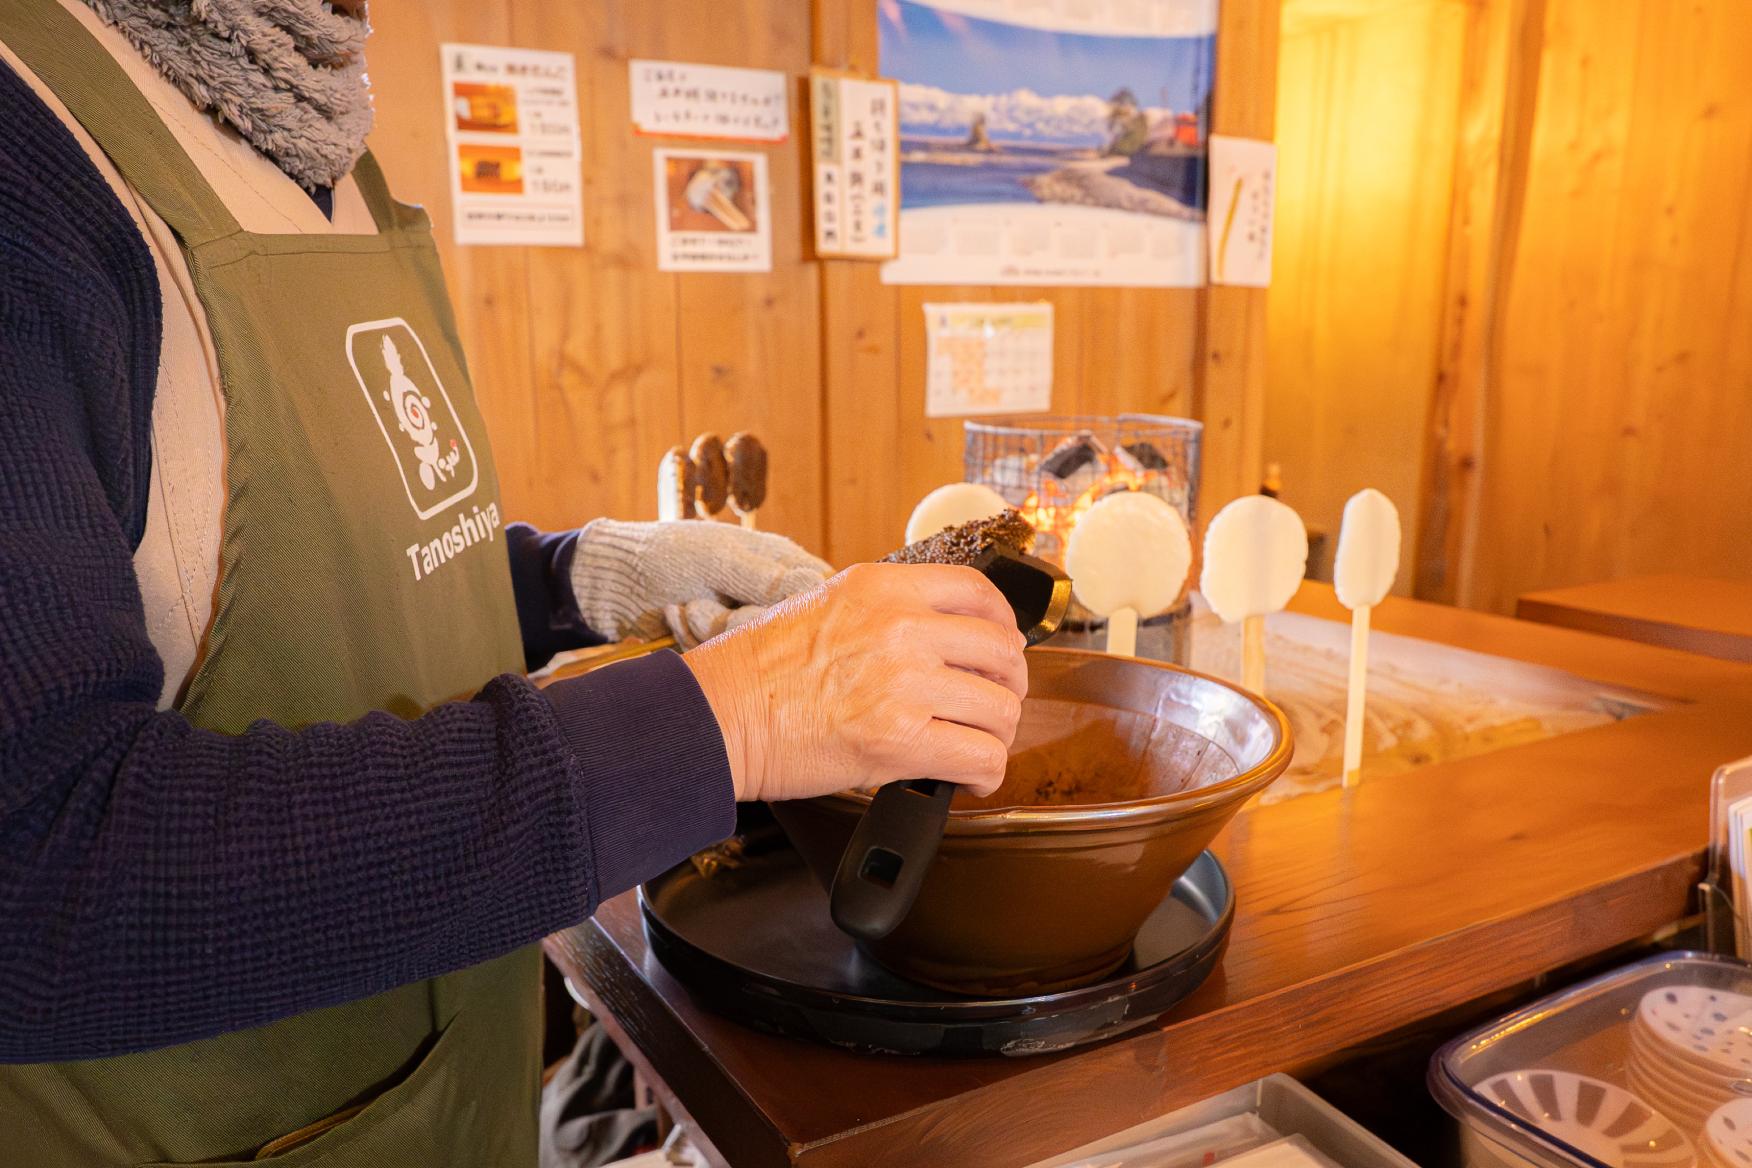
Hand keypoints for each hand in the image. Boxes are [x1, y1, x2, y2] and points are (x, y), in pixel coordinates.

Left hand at [570, 519, 830, 646]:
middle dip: (739, 624)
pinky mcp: (724, 648)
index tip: (766, 616)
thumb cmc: (668, 555)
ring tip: (683, 607)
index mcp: (784, 563)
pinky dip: (696, 642)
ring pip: (755, 649)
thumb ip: (767, 576)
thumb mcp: (717, 560)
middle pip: (787, 630)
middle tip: (698, 606)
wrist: (616, 581)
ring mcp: (748, 624)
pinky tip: (675, 619)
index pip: (820, 595)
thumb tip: (817, 589)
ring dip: (710, 632)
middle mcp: (774, 596)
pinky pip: (726, 659)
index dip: (803, 612)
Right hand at [683, 563, 1028, 802]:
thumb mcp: (824, 605)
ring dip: (997, 733)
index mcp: (883, 588)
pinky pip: (980, 757)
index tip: (1002, 647)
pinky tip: (970, 777)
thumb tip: (933, 637)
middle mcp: (901, 628)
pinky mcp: (900, 741)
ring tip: (976, 745)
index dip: (1004, 625)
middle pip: (1001, 653)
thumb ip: (883, 612)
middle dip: (1007, 686)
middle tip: (993, 705)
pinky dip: (985, 773)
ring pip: (1000, 709)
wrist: (719, 716)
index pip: (978, 593)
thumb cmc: (757, 670)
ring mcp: (904, 684)